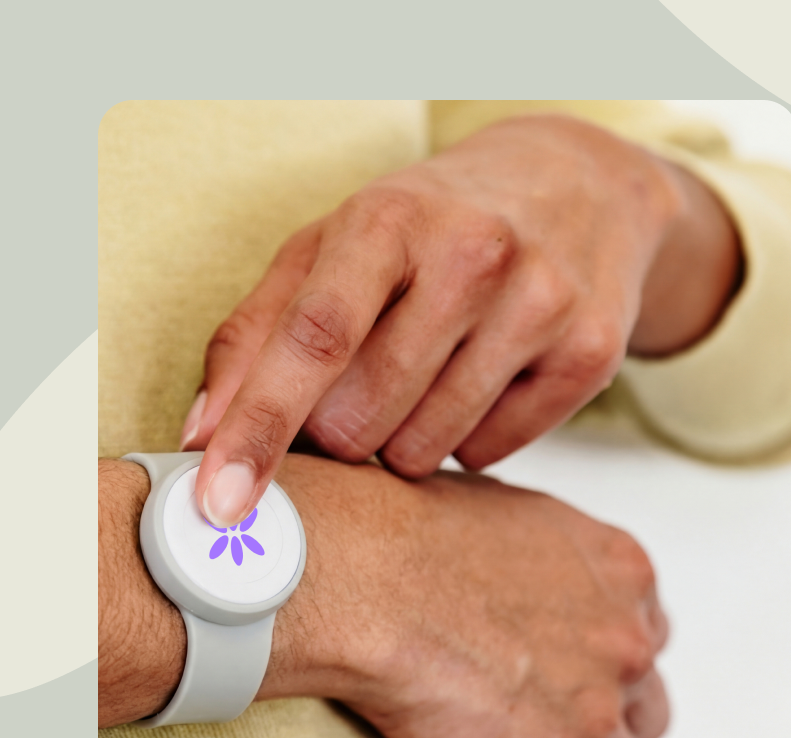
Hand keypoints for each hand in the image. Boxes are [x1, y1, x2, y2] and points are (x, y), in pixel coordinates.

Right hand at [97, 455, 671, 737]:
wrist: (366, 578)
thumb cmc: (407, 532)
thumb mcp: (507, 513)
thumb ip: (543, 559)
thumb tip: (516, 577)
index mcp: (622, 572)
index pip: (646, 636)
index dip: (602, 660)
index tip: (565, 671)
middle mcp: (625, 642)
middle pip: (646, 707)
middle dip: (605, 719)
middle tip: (547, 723)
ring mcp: (596, 712)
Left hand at [182, 113, 741, 526]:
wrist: (579, 185)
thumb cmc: (432, 222)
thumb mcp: (331, 246)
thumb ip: (255, 332)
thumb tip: (200, 435)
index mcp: (388, 219)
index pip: (313, 340)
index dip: (259, 426)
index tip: (220, 500)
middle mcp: (473, 254)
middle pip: (361, 416)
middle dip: (336, 432)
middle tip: (355, 388)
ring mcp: (540, 303)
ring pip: (424, 449)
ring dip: (399, 440)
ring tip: (420, 376)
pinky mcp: (589, 354)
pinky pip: (489, 454)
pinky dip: (465, 439)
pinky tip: (478, 380)